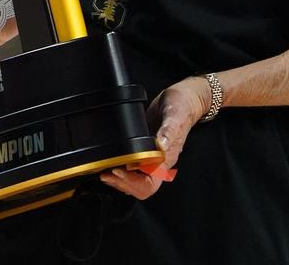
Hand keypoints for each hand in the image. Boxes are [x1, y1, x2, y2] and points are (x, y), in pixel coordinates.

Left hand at [99, 77, 209, 199]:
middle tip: (106, 174)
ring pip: (135, 182)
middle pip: (140, 188)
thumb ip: (168, 131)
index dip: (133, 182)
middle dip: (122, 184)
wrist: (184, 99)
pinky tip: (110, 164)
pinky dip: (120, 171)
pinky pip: (132, 169)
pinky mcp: (144, 151)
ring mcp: (151, 158)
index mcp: (167, 159)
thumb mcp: (175, 116)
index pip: (150, 184)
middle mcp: (159, 162)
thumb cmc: (182, 107)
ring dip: (119, 182)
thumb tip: (160, 146)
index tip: (118, 170)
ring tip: (104, 173)